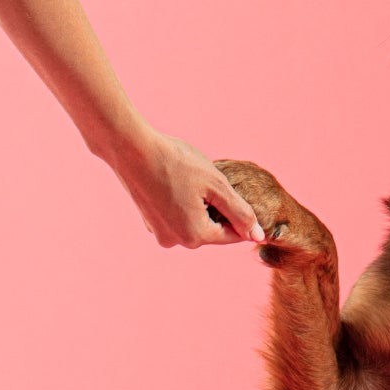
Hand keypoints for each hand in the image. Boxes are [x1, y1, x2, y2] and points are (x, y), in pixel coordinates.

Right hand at [109, 127, 263, 247]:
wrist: (130, 148)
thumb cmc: (176, 162)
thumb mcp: (217, 185)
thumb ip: (241, 213)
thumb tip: (259, 236)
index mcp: (195, 236)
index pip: (233, 234)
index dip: (241, 213)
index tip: (236, 191)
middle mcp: (176, 241)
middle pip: (213, 228)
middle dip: (218, 207)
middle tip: (207, 179)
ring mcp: (159, 232)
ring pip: (195, 221)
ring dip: (201, 204)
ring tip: (190, 178)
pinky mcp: (150, 221)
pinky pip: (177, 215)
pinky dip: (183, 201)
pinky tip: (177, 180)